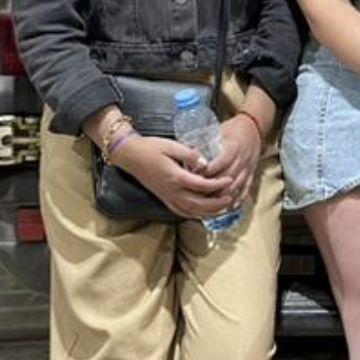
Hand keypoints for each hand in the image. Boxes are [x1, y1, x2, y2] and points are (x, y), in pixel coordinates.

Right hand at [110, 133, 235, 218]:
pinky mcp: (163, 198)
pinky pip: (180, 211)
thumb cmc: (150, 147)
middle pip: (198, 204)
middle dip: (217, 203)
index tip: (230, 180)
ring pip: (190, 211)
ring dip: (207, 212)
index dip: (218, 185)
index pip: (202, 185)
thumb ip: (190, 154)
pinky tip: (201, 213)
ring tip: (221, 208)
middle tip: (230, 198)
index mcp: (175, 177)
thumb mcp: (172, 145)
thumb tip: (205, 162)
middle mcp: (172, 190)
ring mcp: (167, 196)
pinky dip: (193, 214)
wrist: (130, 155)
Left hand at [201, 114, 262, 206]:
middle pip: (227, 178)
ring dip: (223, 196)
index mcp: (233, 147)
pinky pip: (246, 189)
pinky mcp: (252, 173)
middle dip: (213, 188)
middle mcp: (242, 159)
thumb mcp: (219, 131)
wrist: (254, 127)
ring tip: (210, 203)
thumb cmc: (234, 129)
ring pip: (236, 186)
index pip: (220, 163)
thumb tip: (187, 153)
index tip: (195, 176)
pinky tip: (229, 205)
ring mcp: (248, 168)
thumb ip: (205, 142)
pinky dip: (237, 198)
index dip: (207, 172)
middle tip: (199, 194)